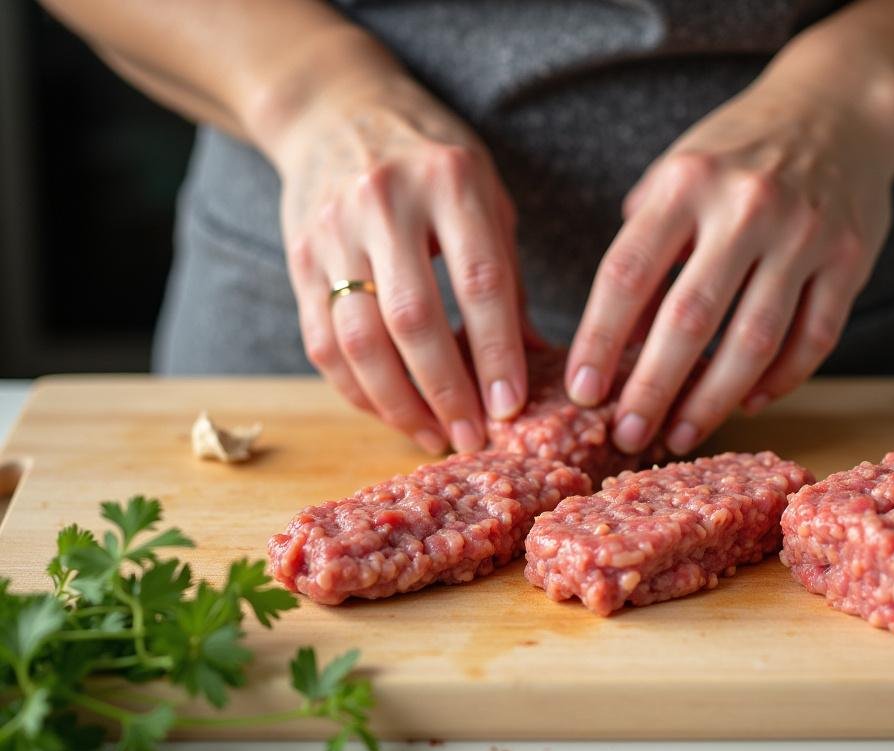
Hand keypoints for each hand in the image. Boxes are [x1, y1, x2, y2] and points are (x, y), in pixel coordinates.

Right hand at [271, 72, 527, 453]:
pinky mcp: (298, 258)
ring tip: (434, 435)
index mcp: (450, 181)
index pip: (480, 280)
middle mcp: (385, 203)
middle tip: (473, 437)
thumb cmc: (433, 163)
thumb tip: (536, 362)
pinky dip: (357, 389)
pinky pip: (322, 342)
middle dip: (446, 390)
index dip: (497, 351)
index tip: (511, 407)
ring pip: (358, 340)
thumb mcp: (488, 195)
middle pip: (413, 318)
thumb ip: (507, 274)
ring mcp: (333, 230)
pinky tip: (390, 411)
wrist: (336, 110)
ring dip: (398, 402)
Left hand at [565, 37, 893, 454]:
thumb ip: (645, 245)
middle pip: (689, 318)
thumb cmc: (740, 151)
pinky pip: (814, 339)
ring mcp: (804, 234)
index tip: (583, 392)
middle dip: (652, 388)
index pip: (628, 273)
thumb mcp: (678, 172)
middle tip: (627, 436)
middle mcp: (746, 206)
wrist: (841, 107)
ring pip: (754, 340)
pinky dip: (779, 380)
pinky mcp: (851, 259)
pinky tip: (747, 403)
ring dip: (712, 400)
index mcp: (687, 182)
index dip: (599, 340)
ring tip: (681, 435)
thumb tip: (618, 339)